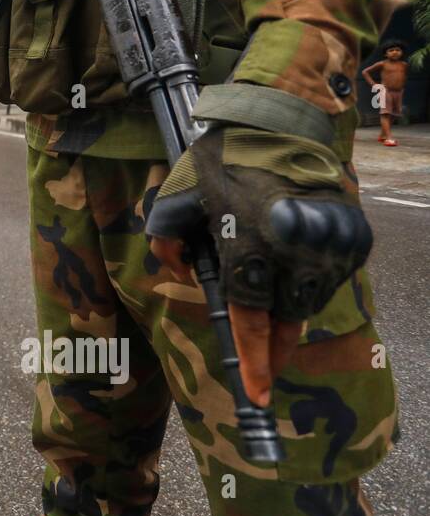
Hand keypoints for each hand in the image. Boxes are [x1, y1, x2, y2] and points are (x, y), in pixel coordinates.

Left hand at [146, 126, 372, 407]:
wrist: (277, 122)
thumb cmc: (219, 161)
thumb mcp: (173, 199)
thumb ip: (165, 242)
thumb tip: (182, 273)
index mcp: (247, 245)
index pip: (250, 318)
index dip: (253, 359)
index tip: (259, 393)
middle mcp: (292, 250)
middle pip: (285, 319)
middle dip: (273, 342)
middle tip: (264, 358)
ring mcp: (326, 244)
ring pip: (311, 301)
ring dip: (291, 310)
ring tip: (272, 300)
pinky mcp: (350, 236)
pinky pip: (330, 278)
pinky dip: (311, 284)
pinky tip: (292, 270)